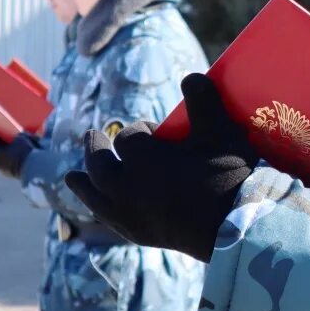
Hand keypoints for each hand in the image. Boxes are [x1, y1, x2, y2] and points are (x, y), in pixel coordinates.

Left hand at [0, 124, 36, 179]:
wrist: (39, 170)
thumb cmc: (29, 152)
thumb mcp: (23, 138)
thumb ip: (18, 136)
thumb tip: (18, 137)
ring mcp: (5, 170)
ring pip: (2, 157)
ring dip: (4, 150)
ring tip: (5, 143)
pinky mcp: (13, 174)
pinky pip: (9, 163)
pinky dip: (11, 156)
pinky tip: (16, 153)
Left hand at [63, 73, 259, 260]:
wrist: (236, 229)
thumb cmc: (228, 177)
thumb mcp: (220, 133)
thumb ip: (203, 102)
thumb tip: (191, 76)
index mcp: (142, 158)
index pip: (129, 137)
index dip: (139, 130)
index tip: (153, 130)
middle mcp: (126, 186)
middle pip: (99, 165)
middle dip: (95, 150)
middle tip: (92, 137)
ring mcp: (128, 214)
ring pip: (94, 196)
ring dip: (83, 184)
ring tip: (73, 177)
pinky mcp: (138, 234)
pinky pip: (108, 220)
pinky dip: (100, 209)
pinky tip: (100, 207)